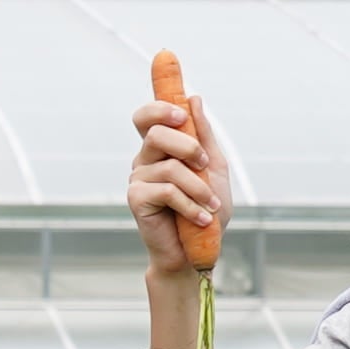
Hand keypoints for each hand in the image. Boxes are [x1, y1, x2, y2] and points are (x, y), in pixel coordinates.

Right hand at [126, 93, 232, 274]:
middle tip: (204, 162)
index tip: (181, 112)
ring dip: (198, 186)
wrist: (198, 249)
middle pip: (155, 133)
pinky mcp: (136, 200)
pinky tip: (201, 218)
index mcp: (162, 149)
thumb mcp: (213, 167)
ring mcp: (138, 179)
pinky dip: (190, 204)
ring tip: (211, 204)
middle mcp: (145, 160)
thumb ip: (203, 135)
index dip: (158, 106)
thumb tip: (194, 99)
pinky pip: (167, 191)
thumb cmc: (205, 209)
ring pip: (169, 167)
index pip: (147, 117)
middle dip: (187, 145)